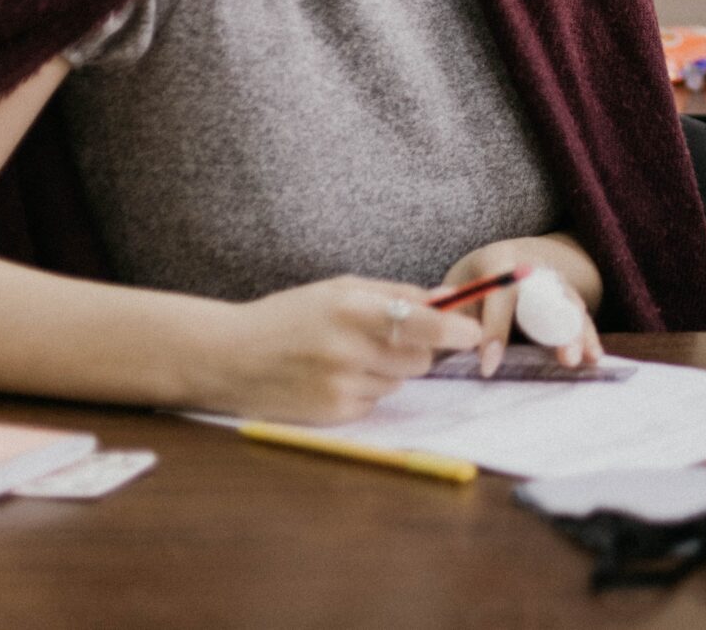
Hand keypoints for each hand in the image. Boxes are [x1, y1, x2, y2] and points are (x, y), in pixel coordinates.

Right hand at [203, 276, 482, 423]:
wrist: (229, 357)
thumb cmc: (288, 316)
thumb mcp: (339, 290)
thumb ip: (395, 294)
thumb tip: (449, 300)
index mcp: (350, 309)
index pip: (420, 323)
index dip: (454, 330)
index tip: (476, 332)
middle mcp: (348, 350)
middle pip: (419, 358)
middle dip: (415, 349)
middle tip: (384, 338)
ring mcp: (340, 387)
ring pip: (399, 381)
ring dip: (388, 370)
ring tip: (347, 357)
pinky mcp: (334, 415)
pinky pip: (376, 401)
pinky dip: (366, 390)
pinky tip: (333, 377)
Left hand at [436, 235, 604, 373]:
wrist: (508, 258)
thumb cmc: (475, 280)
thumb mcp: (458, 285)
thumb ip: (450, 308)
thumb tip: (432, 323)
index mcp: (499, 261)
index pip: (500, 295)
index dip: (495, 330)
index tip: (488, 365)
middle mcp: (534, 268)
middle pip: (548, 296)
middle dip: (556, 328)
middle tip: (564, 358)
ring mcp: (555, 280)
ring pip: (571, 305)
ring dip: (579, 333)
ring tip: (584, 359)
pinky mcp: (567, 297)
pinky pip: (580, 316)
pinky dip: (588, 336)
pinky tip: (595, 357)